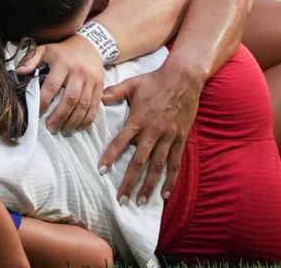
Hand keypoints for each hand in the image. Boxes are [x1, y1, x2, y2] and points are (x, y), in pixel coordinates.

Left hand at [16, 36, 104, 133]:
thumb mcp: (45, 50)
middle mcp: (79, 72)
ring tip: (63, 130)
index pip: (52, 86)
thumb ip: (30, 60)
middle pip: (70, 99)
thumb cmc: (62, 51)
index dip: (44, 101)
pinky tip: (78, 127)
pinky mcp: (100, 86)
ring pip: (83, 105)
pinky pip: (95, 106)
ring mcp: (91, 80)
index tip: (37, 112)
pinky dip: (87, 119)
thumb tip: (18, 73)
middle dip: (60, 116)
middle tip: (51, 127)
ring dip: (73, 121)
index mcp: (63, 63)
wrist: (89, 45)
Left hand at [98, 62, 200, 203]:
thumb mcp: (131, 84)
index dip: (110, 157)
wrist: (183, 79)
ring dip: (148, 186)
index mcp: (137, 120)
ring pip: (157, 167)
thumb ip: (113, 93)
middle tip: (121, 200)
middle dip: (129, 182)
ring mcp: (168, 138)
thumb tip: (97, 98)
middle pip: (138, 162)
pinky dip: (171, 179)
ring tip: (140, 202)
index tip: (102, 171)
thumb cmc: (154, 81)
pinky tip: (165, 194)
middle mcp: (152, 132)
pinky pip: (175, 163)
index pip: (120, 142)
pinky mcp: (180, 140)